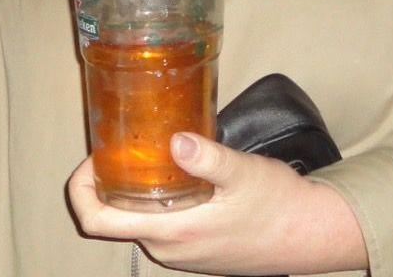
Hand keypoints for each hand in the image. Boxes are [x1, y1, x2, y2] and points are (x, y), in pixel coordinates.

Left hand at [66, 133, 365, 274]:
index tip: (92, 158)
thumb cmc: (279, 205)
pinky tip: (171, 174)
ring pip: (136, 223)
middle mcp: (168, 250)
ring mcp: (181, 254)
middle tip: (118, 146)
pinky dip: (152, 202)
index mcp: (171, 233)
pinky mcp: (195, 251)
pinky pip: (158, 228)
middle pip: (112, 220)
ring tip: (143, 154)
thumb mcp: (244, 173)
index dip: (81, 189)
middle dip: (105, 183)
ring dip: (131, 192)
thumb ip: (207, 157)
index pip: (97, 221)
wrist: (311, 235)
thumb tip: (176, 139)